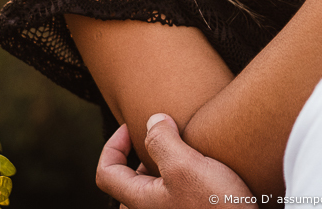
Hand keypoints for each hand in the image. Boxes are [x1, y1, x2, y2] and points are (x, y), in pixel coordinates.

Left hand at [97, 114, 254, 208]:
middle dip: (139, 157)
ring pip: (152, 191)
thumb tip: (152, 122)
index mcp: (140, 202)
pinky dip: (177, 180)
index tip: (131, 126)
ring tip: (183, 152)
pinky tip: (201, 170)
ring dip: (161, 169)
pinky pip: (173, 198)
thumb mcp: (185, 166)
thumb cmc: (216, 207)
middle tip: (161, 138)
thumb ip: (162, 140)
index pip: (105, 173)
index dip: (112, 145)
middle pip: (128, 183)